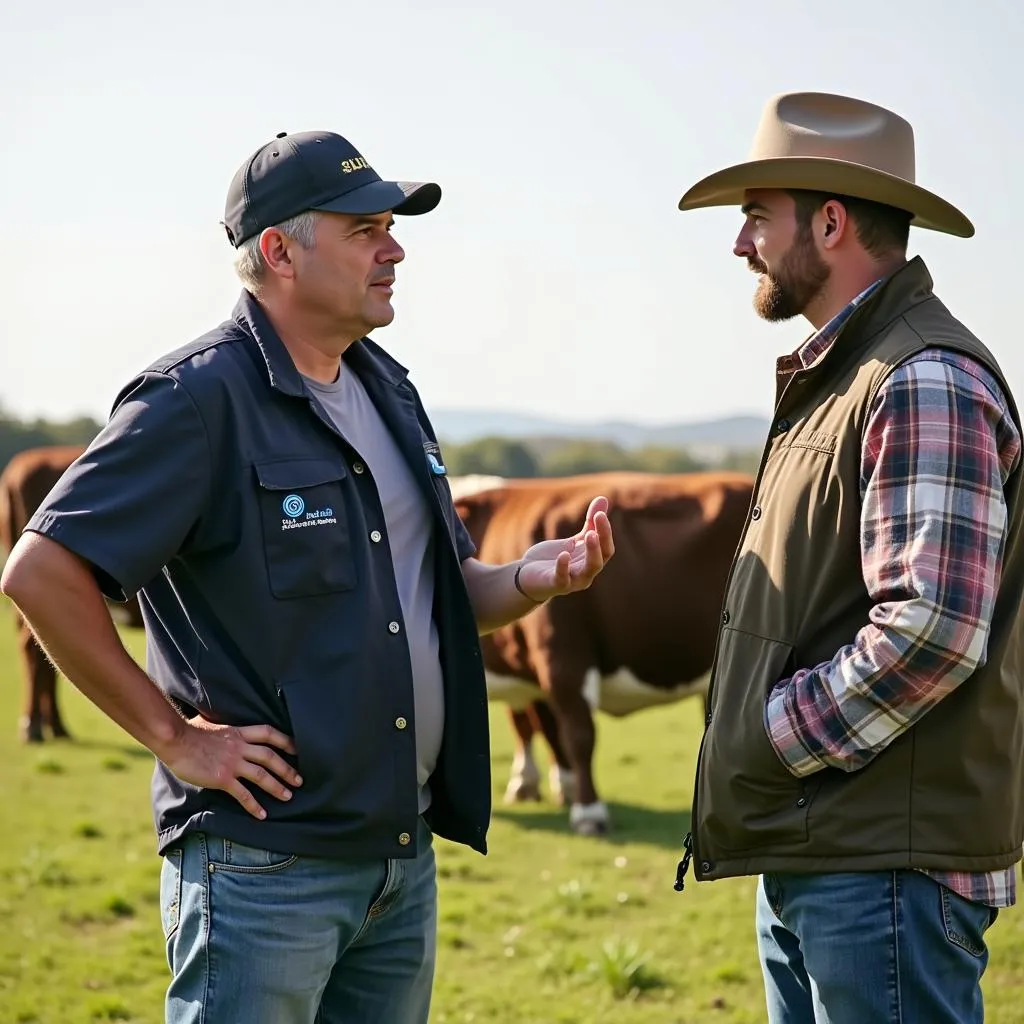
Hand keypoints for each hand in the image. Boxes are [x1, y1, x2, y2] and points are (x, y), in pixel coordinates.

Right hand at [160, 716, 301, 819]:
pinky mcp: (222, 778)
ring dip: (277, 787)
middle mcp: (240, 746)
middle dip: (287, 769)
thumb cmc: (189, 731)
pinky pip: (243, 794)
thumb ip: (225, 729)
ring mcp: (232, 762)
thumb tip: (223, 727)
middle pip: (271, 756)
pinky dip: (254, 805)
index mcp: (239, 732)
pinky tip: (262, 814)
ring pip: (261, 775)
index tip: (298, 750)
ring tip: (288, 797)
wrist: (175, 740)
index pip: (269, 733)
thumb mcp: (213, 723)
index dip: (286, 741)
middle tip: (300, 780)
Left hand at [516, 496, 613, 601]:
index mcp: (591, 561)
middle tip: (599, 518)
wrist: (528, 576)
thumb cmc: (554, 558)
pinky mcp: (555, 584)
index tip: (600, 513)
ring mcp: (572, 581)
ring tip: (589, 535)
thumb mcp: (573, 540)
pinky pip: (563, 578)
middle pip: (602, 558)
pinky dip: (564, 567)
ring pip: (589, 569)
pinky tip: (564, 554)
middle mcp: (586, 573)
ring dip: (592, 552)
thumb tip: (603, 498)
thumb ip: (590, 524)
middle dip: (602, 539)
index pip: (606, 547)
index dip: (605, 530)